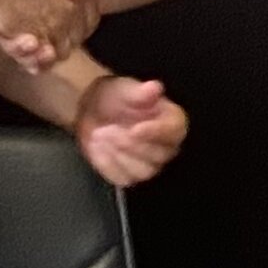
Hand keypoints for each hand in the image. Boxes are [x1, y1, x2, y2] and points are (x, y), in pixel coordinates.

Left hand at [71, 72, 186, 185]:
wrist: (93, 111)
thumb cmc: (115, 98)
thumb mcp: (125, 89)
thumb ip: (139, 92)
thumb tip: (154, 88)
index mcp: (172, 121)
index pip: (174, 131)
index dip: (155, 132)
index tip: (134, 129)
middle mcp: (166, 146)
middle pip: (158, 156)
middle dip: (130, 143)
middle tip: (108, 128)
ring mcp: (149, 165)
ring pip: (143, 172)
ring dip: (118, 155)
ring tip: (99, 135)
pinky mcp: (130, 176)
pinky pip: (123, 179)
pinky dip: (106, 164)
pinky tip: (95, 146)